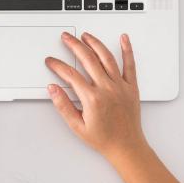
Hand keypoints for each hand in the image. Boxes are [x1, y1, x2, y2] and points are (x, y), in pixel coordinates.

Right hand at [46, 32, 147, 160]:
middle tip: (66, 37)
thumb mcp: (77, 126)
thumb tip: (53, 89)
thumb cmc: (104, 139)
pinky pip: (130, 65)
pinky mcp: (131, 87)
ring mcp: (120, 86)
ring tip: (86, 36)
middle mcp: (107, 89)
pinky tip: (124, 38)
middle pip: (88, 59)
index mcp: (92, 99)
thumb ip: (63, 105)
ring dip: (95, 43)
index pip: (70, 75)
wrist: (126, 146)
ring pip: (106, 58)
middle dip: (74, 45)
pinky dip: (127, 50)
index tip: (51, 61)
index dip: (58, 65)